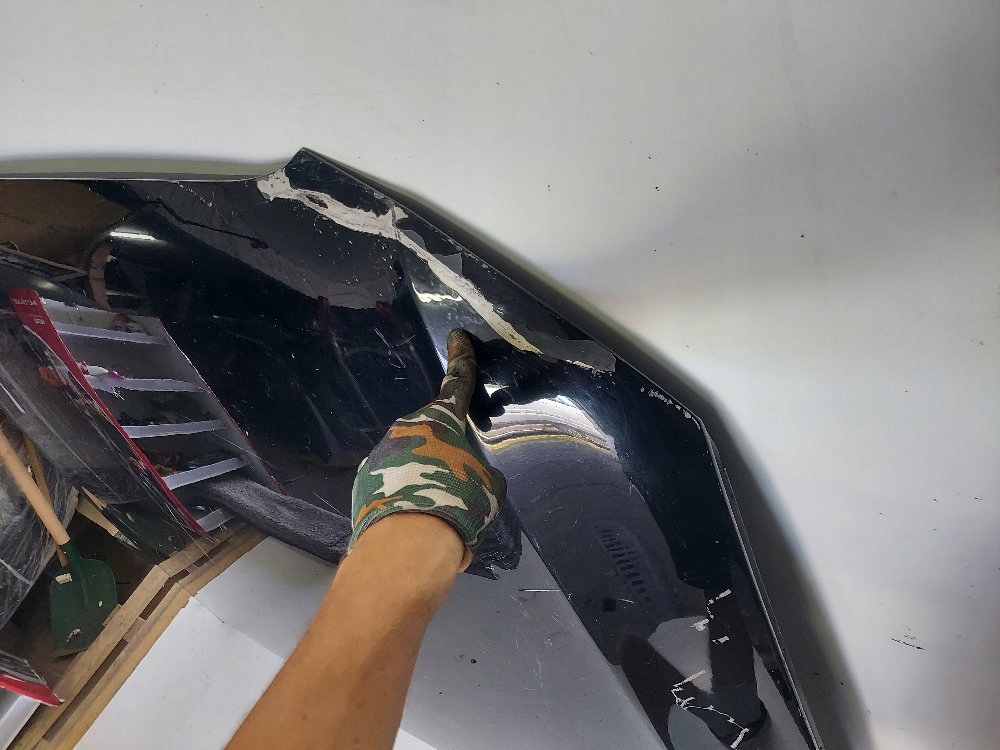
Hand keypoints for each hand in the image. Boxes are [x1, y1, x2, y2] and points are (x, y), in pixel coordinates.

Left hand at [350, 329, 506, 570]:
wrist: (408, 545)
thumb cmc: (456, 502)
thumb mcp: (489, 487)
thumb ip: (481, 474)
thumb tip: (472, 481)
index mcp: (440, 420)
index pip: (456, 383)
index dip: (462, 360)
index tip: (457, 338)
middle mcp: (405, 429)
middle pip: (429, 432)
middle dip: (442, 450)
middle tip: (457, 479)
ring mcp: (379, 455)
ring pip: (407, 460)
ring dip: (421, 476)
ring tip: (436, 509)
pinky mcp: (361, 484)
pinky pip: (390, 484)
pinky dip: (403, 496)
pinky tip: (414, 520)